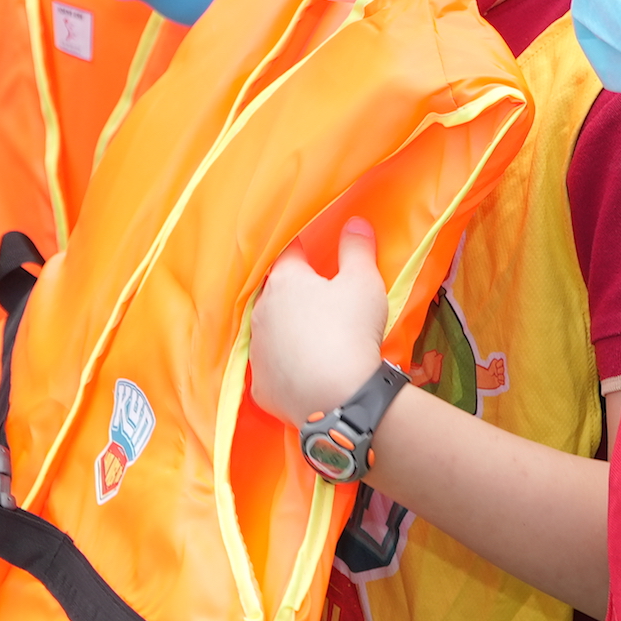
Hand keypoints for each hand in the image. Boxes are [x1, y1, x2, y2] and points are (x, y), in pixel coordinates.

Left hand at [250, 217, 387, 425]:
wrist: (339, 398)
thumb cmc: (350, 330)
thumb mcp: (364, 281)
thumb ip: (357, 248)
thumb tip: (354, 222)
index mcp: (284, 280)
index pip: (290, 254)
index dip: (304, 253)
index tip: (315, 257)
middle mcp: (261, 312)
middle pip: (275, 293)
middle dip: (293, 294)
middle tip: (319, 302)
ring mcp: (257, 351)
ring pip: (268, 331)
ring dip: (285, 331)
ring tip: (312, 339)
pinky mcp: (260, 386)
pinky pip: (272, 369)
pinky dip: (285, 368)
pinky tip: (304, 373)